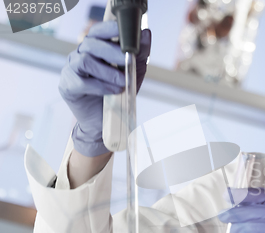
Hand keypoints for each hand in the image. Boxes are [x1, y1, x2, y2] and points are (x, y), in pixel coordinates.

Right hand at [59, 21, 151, 156]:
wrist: (105, 122)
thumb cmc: (117, 93)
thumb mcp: (133, 73)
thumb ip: (139, 54)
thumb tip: (146, 34)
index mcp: (95, 49)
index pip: (98, 31)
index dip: (109, 28)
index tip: (124, 29)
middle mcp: (80, 55)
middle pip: (90, 43)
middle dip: (111, 51)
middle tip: (127, 60)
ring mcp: (71, 70)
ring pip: (85, 61)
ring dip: (107, 72)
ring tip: (122, 83)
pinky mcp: (67, 86)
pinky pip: (81, 81)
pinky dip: (100, 86)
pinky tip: (112, 92)